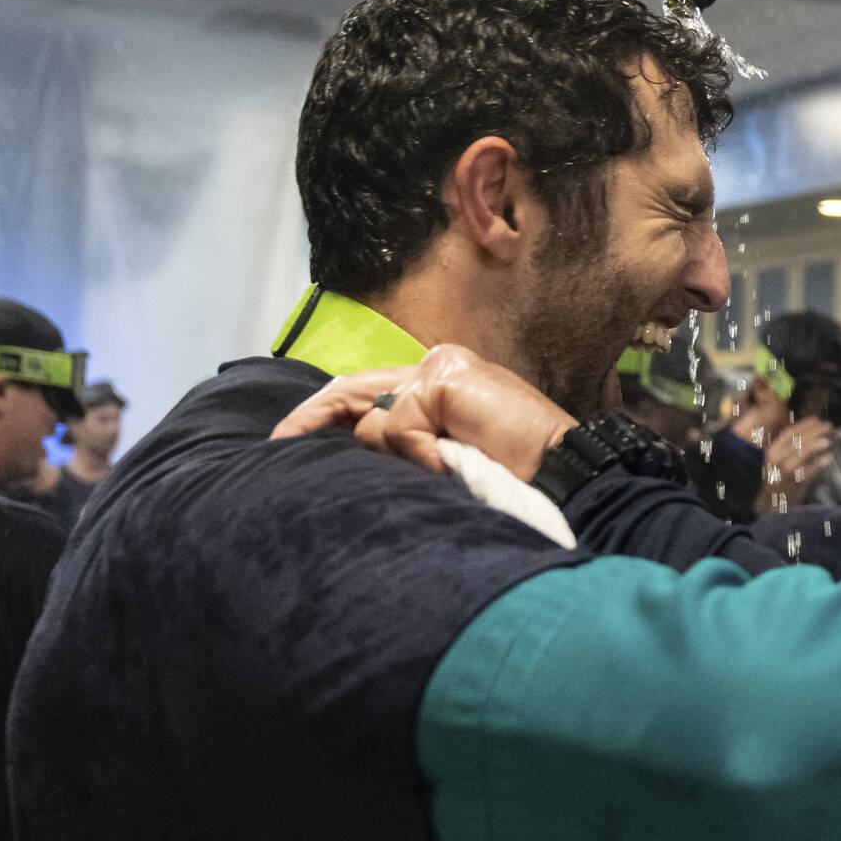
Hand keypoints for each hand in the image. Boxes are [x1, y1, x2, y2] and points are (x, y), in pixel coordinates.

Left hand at [270, 344, 574, 482]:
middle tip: (278, 444)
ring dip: (397, 456)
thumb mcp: (451, 457)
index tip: (288, 440)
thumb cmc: (517, 474)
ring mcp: (442, 369)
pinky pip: (397, 426)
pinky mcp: (444, 380)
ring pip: (375, 417)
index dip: (326, 412)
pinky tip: (449, 464)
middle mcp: (440, 366)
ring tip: (442, 469)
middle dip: (311, 418)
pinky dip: (417, 455)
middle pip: (353, 387)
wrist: (563, 472)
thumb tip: (361, 449)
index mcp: (443, 383)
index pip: (371, 389)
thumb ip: (413, 444)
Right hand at [757, 416, 838, 511]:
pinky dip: (820, 463)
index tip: (817, 419)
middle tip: (829, 426)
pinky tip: (829, 458)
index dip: (804, 424)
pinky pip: (810, 470)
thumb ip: (791, 446)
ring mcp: (784, 470)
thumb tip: (811, 430)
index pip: (789, 432)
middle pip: (798, 440)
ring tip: (828, 440)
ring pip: (802, 452)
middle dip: (815, 431)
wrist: (772, 504)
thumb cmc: (779, 479)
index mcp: (772, 450)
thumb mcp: (779, 460)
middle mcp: (776, 458)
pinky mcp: (793, 482)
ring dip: (816, 444)